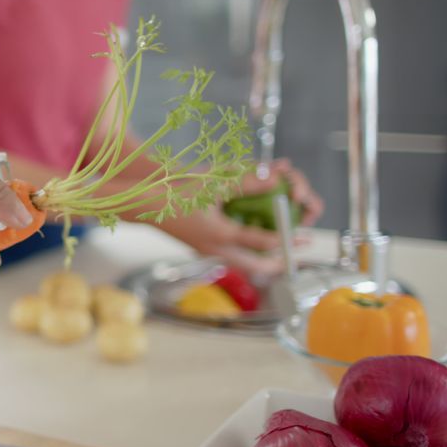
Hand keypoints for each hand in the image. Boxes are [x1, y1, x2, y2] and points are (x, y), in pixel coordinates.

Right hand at [154, 158, 323, 275]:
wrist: (142, 204)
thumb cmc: (175, 191)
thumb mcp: (215, 182)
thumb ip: (248, 181)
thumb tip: (277, 178)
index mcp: (221, 235)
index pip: (263, 242)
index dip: (287, 239)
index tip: (304, 237)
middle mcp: (215, 248)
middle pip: (255, 267)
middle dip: (278, 264)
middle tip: (295, 258)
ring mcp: (205, 251)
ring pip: (242, 265)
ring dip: (261, 262)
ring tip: (278, 255)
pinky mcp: (198, 247)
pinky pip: (229, 257)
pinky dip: (245, 255)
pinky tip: (249, 245)